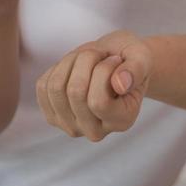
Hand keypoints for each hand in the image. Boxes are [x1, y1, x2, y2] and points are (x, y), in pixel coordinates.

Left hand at [36, 31, 153, 140]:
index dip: (103, 70)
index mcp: (123, 121)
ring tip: (88, 59)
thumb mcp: (142, 57)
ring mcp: (71, 127)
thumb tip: (120, 84)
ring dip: (71, 62)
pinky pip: (43, 86)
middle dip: (86, 61)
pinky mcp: (52, 116)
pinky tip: (74, 68)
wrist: (117, 61)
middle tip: (101, 54)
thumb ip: (135, 70)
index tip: (115, 60)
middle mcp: (97, 131)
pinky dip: (57, 68)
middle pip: (75, 93)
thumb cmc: (131, 60)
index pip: (98, 102)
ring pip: (56, 88)